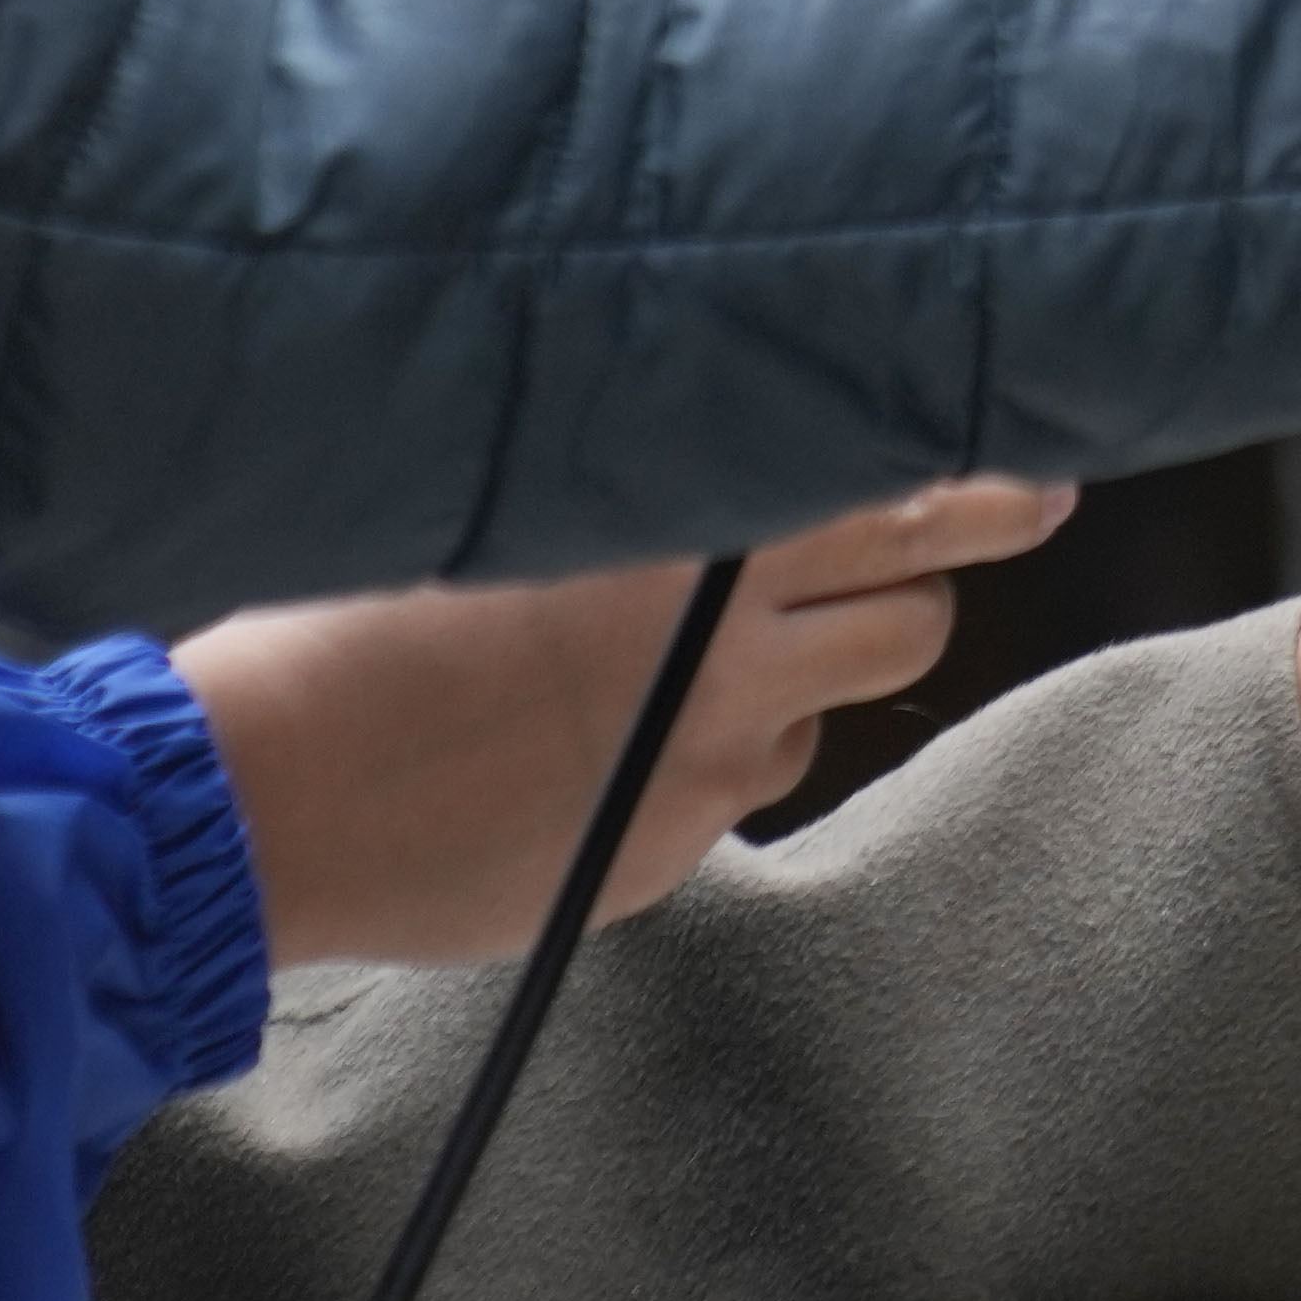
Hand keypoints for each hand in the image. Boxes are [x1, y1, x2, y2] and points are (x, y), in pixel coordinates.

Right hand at [175, 477, 1077, 964]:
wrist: (262, 790)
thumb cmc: (353, 620)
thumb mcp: (513, 507)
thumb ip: (639, 482)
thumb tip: (721, 448)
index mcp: (699, 546)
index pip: (905, 497)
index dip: (978, 483)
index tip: (1038, 470)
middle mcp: (731, 657)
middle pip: (916, 609)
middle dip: (941, 571)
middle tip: (1013, 520)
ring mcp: (706, 766)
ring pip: (826, 709)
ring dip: (802, 678)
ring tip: (701, 655)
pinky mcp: (663, 852)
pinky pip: (724, 792)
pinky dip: (694, 764)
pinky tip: (583, 746)